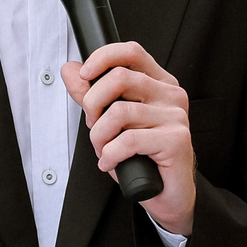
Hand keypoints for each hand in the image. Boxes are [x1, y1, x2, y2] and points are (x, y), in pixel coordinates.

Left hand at [62, 40, 195, 236]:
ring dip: (100, 137)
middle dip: (93, 103)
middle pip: (119, 78)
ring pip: (120, 112)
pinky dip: (110, 155)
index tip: (84, 75)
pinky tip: (110, 163)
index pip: (131, 52)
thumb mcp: (111, 122)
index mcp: (158, 83)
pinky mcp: (177, 139)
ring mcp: (176, 116)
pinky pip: (128, 140)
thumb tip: (70, 69)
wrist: (168, 194)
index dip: (103, 57)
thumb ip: (91, 95)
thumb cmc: (142, 157)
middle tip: (93, 125)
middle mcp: (171, 94)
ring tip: (103, 150)